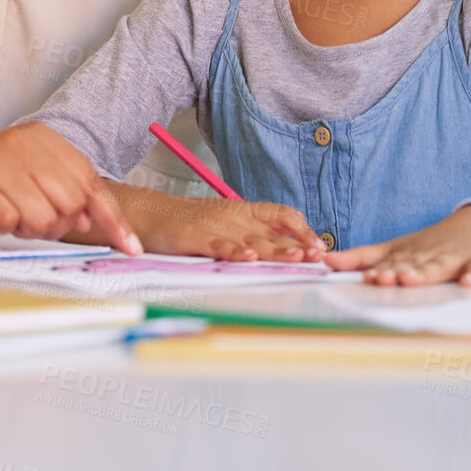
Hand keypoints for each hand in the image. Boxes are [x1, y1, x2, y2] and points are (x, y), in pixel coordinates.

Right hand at [0, 122, 141, 254]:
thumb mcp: (33, 183)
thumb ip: (67, 196)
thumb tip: (96, 220)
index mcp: (41, 136)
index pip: (91, 182)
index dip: (112, 219)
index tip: (131, 249)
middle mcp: (19, 141)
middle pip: (69, 204)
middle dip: (55, 225)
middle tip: (29, 219)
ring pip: (41, 217)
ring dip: (26, 229)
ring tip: (7, 214)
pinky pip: (7, 224)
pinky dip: (1, 230)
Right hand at [126, 192, 325, 262]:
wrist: (151, 214)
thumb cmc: (191, 221)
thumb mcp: (229, 220)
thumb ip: (256, 229)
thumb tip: (290, 238)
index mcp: (245, 211)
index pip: (283, 216)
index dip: (303, 230)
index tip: (319, 247)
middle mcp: (236, 217)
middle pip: (273, 232)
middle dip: (298, 245)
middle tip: (318, 257)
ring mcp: (217, 227)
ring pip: (252, 240)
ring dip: (276, 250)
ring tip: (296, 257)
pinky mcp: (197, 238)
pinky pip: (219, 246)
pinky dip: (235, 253)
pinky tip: (248, 259)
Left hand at [321, 204, 470, 285]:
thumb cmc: (433, 246)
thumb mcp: (396, 249)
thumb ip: (361, 257)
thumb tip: (325, 261)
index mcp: (407, 253)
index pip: (385, 260)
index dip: (371, 266)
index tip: (357, 272)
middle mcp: (428, 254)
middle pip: (409, 264)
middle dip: (394, 272)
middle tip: (379, 279)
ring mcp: (455, 257)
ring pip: (438, 267)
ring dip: (425, 274)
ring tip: (410, 280)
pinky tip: (470, 282)